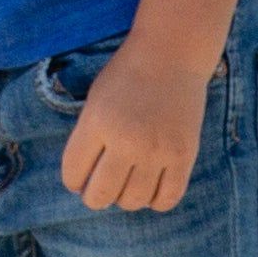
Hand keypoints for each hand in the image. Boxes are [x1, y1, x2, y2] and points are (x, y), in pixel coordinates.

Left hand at [59, 40, 210, 211]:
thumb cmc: (127, 76)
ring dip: (124, 199)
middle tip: (99, 188)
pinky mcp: (184, 156)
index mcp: (97, 123)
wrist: (171, 55)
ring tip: (126, 184)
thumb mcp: (95, 101)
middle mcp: (127, 140)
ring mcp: (158, 150)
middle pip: (101, 195)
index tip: (78, 179)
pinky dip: (155, 201)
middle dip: (94, 197)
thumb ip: (88, 138)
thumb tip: (84, 181)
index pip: (73, 174)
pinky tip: (150, 188)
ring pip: (133, 202)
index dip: (73, 181)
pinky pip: (167, 200)